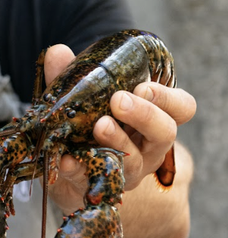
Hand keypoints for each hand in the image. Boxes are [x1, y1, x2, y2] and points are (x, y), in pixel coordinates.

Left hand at [43, 43, 196, 213]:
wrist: (70, 166)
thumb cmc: (88, 120)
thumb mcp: (84, 95)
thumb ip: (71, 75)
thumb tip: (56, 52)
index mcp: (153, 119)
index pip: (181, 108)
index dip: (169, 98)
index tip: (143, 86)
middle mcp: (149, 147)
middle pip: (164, 132)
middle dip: (144, 114)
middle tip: (119, 100)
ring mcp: (129, 169)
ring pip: (135, 160)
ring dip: (117, 140)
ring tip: (100, 125)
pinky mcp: (101, 185)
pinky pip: (93, 178)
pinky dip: (78, 167)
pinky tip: (66, 158)